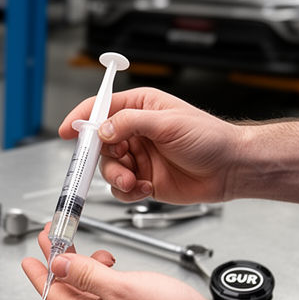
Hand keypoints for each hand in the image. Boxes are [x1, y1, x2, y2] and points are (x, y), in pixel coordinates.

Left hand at [20, 225, 217, 299]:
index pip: (53, 295)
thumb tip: (58, 266)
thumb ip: (87, 275)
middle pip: (69, 292)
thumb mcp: (120, 288)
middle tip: (55, 240)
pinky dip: (103, 278)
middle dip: (61, 264)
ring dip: (85, 269)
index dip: (39, 273)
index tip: (29, 257)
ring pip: (88, 293)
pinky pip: (105, 297)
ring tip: (92, 252)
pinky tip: (113, 269)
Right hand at [60, 88, 244, 203]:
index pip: (102, 108)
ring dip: (117, 177)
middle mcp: (136, 132)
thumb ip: (130, 123)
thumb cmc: (210, 138)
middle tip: (114, 165)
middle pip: (100, 143)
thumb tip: (102, 128)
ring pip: (109, 168)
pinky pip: (122, 188)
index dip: (82, 118)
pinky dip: (128, 191)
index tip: (67, 131)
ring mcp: (139, 157)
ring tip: (133, 181)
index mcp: (141, 107)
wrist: (231, 168)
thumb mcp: (167, 123)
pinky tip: (145, 188)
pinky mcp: (144, 180)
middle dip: (103, 157)